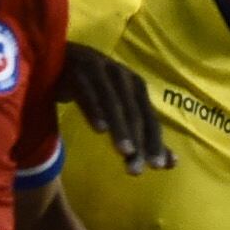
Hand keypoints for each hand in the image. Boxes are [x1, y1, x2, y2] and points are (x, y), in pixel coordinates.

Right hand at [55, 45, 172, 170]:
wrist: (60, 59)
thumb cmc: (95, 89)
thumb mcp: (120, 108)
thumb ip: (140, 134)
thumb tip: (170, 163)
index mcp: (136, 86)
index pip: (149, 118)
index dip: (155, 142)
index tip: (158, 167)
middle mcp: (122, 77)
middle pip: (133, 113)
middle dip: (138, 141)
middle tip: (137, 170)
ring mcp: (99, 71)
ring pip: (113, 103)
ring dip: (120, 128)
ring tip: (124, 152)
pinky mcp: (77, 71)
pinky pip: (87, 92)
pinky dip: (95, 110)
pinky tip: (99, 129)